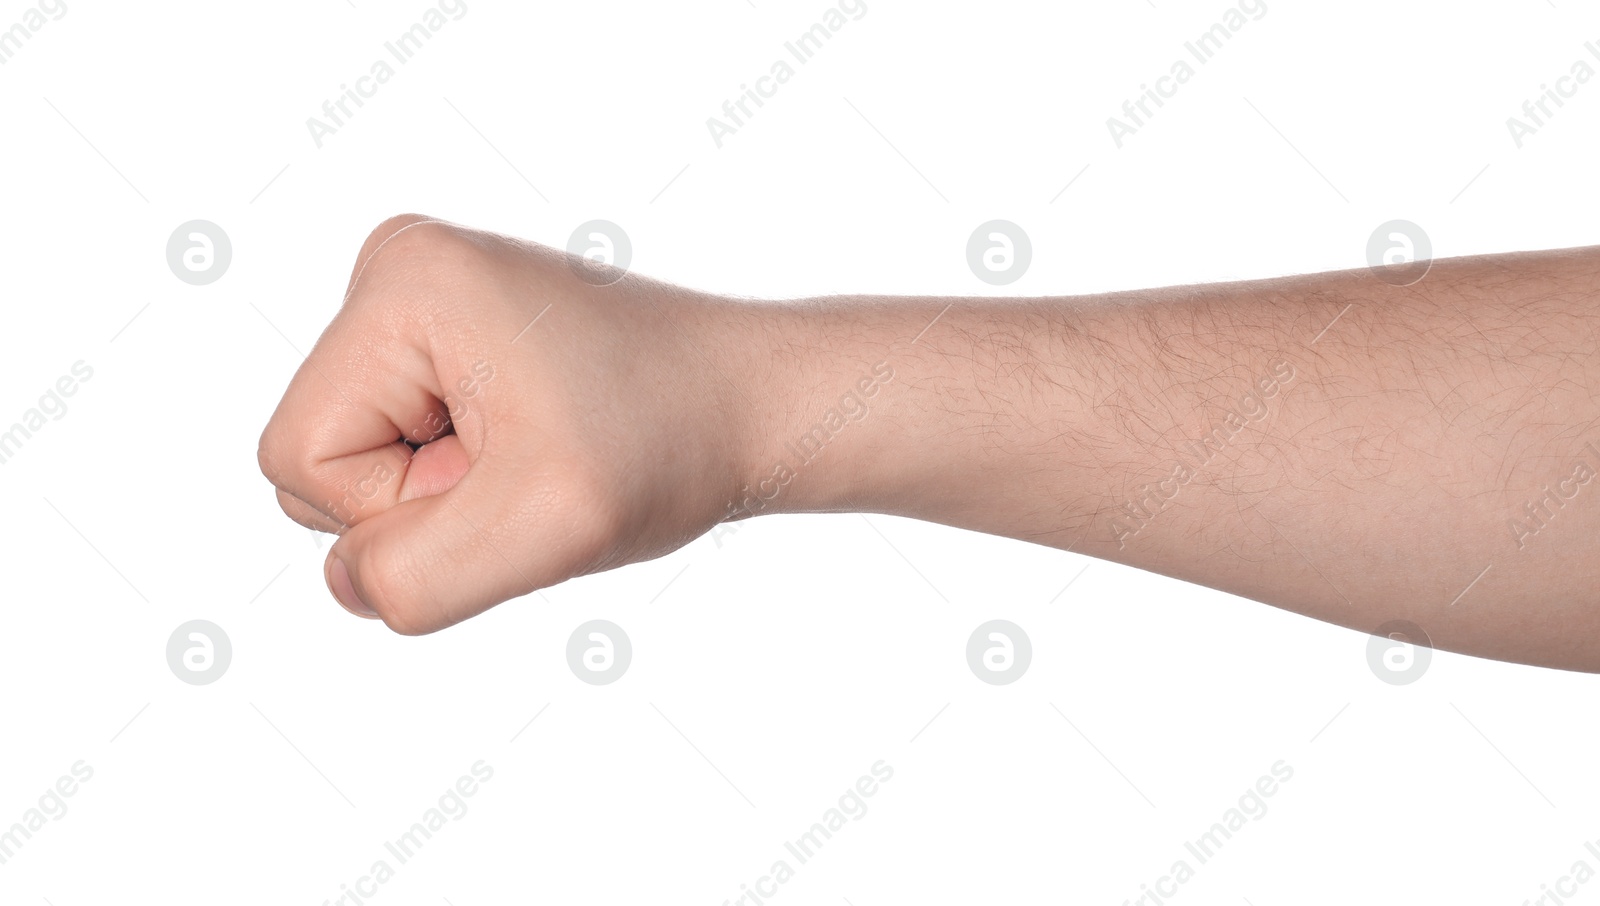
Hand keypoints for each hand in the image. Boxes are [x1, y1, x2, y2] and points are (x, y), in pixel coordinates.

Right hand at [258, 215, 752, 633]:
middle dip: (422, 501)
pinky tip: (540, 446)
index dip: (396, 511)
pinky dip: (468, 475)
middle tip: (533, 467)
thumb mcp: (543, 531)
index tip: (509, 476)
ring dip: (448, 494)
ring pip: (360, 460)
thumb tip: (349, 582)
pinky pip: (403, 443)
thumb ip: (417, 578)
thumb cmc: (670, 445)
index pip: (298, 459)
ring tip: (541, 455)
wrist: (755, 403)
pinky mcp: (452, 331)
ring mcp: (425, 295)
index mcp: (402, 281)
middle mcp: (400, 266)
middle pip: (317, 458)